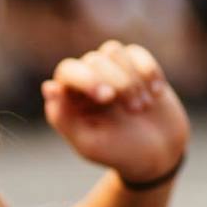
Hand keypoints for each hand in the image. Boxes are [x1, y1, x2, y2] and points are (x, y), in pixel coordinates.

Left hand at [41, 41, 190, 183]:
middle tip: (135, 110)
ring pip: (113, 51)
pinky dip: (148, 70)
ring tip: (143, 106)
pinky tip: (156, 93)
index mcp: (69, 98)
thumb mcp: (90, 143)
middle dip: (118, 83)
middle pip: (93, 60)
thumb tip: (49, 87)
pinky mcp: (134, 66)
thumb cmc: (118, 152)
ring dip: (132, 79)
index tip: (108, 98)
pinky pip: (137, 52)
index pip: (67, 71)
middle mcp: (86, 80)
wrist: (158, 155)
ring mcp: (110, 70)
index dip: (87, 79)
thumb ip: (64, 118)